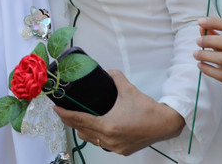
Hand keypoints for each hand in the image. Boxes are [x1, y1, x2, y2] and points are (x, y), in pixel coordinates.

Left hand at [53, 70, 184, 154]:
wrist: (165, 124)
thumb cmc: (147, 108)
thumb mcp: (128, 89)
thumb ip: (114, 77)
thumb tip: (106, 71)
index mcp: (108, 125)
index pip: (80, 120)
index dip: (65, 114)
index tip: (56, 108)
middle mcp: (109, 139)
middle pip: (82, 131)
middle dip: (70, 121)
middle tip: (62, 112)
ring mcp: (116, 147)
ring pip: (91, 140)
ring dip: (82, 130)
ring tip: (76, 120)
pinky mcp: (122, 150)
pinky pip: (103, 145)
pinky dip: (96, 137)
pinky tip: (95, 129)